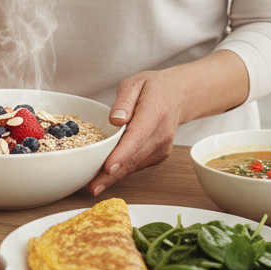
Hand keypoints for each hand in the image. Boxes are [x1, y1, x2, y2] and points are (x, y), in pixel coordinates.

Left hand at [88, 72, 180, 194]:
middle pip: (134, 157)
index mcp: (155, 113)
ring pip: (135, 165)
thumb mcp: (135, 83)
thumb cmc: (153, 89)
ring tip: (94, 184)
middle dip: (112, 174)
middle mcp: (161, 134)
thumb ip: (123, 100)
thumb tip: (115, 121)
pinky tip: (107, 173)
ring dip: (115, 176)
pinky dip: (123, 169)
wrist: (177, 97)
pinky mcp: (159, 156)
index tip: (109, 167)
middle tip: (93, 187)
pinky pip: (137, 165)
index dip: (122, 154)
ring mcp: (162, 148)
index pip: (137, 137)